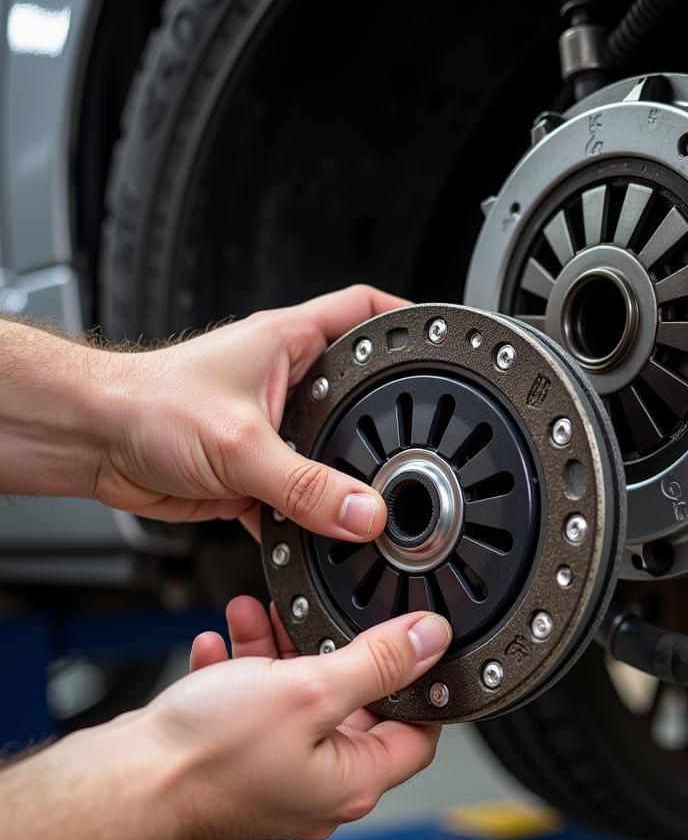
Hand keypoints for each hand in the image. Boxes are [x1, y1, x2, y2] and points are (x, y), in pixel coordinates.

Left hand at [94, 285, 407, 538]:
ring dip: (346, 474)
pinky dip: (312, 513)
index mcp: (290, 341)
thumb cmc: (146, 407)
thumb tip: (363, 512)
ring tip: (374, 491)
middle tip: (421, 436)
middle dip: (389, 415)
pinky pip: (302, 491)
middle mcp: (288, 378)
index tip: (443, 345)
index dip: (409, 321)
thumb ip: (306, 486)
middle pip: (359, 389)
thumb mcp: (240, 444)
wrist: (92, 444)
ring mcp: (274, 424)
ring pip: (331, 448)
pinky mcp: (256, 467)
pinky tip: (321, 528)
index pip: (367, 311)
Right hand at [143, 599, 450, 839]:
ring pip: (295, 699)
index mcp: (351, 780)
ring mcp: (274, 775)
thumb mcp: (309, 690)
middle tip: (318, 617)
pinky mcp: (236, 764)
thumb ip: (377, 662)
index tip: (414, 646)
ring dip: (280, 651)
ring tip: (261, 617)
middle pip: (351, 705)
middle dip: (332, 650)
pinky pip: (253, 708)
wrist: (124, 784)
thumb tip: (429, 640)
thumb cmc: (207, 759)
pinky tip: (224, 644)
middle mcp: (317, 785)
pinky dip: (244, 672)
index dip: (419, 685)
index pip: (416, 733)